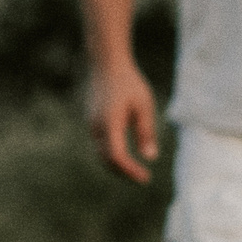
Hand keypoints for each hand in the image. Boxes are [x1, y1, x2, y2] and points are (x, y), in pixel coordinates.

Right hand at [88, 59, 160, 184]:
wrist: (106, 64)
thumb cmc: (128, 82)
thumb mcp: (144, 106)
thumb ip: (145, 132)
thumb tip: (150, 157)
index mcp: (110, 123)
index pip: (117, 156)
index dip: (130, 171)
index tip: (145, 178)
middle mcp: (96, 127)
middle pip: (107, 160)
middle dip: (124, 172)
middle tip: (143, 178)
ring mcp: (91, 124)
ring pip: (101, 153)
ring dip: (117, 165)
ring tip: (134, 170)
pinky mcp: (91, 121)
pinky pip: (99, 144)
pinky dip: (111, 154)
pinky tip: (124, 155)